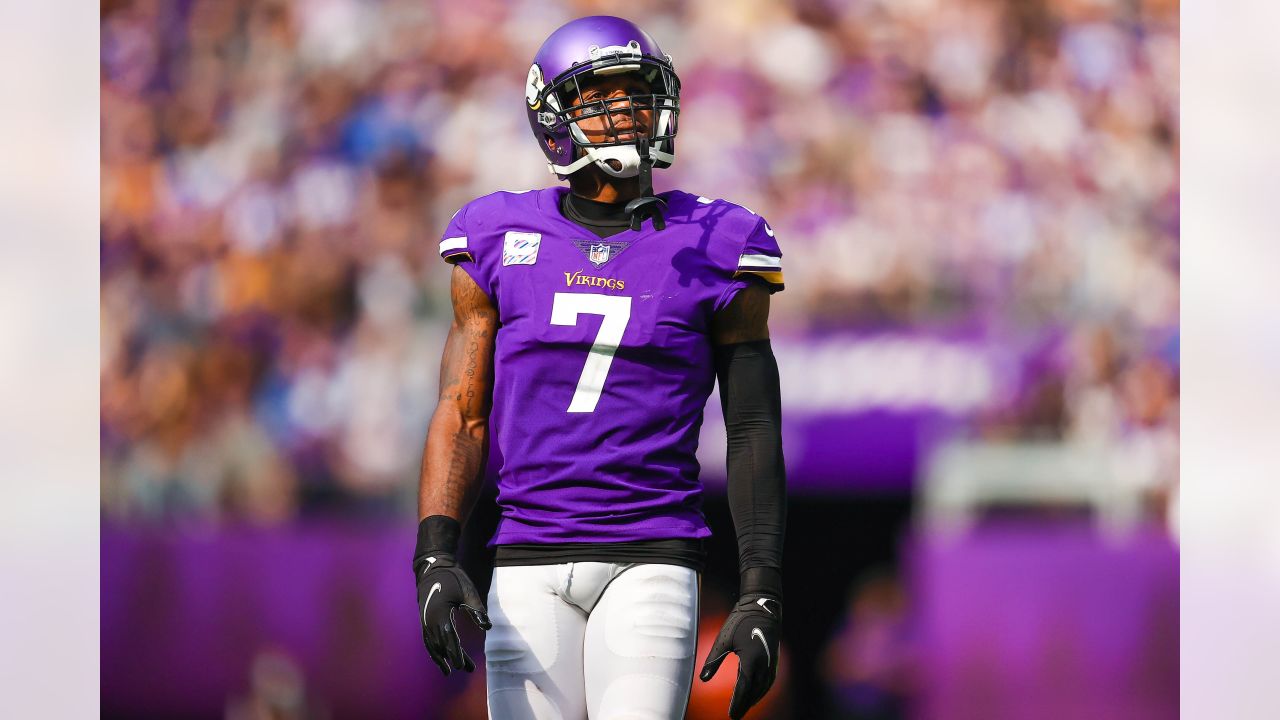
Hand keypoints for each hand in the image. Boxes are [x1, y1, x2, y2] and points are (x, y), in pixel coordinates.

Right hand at [415, 552, 491, 675]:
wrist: (433, 568)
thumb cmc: (453, 578)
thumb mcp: (468, 591)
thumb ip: (477, 609)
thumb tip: (487, 626)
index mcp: (440, 613)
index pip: (448, 638)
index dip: (455, 653)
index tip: (462, 666)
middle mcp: (429, 620)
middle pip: (441, 645)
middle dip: (453, 658)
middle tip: (467, 669)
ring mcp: (424, 620)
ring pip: (432, 645)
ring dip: (442, 658)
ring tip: (450, 671)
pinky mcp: (424, 620)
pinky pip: (427, 640)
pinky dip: (433, 651)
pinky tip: (441, 658)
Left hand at [699, 594, 780, 718]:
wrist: (763, 606)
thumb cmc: (741, 621)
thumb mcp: (723, 640)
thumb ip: (713, 661)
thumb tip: (702, 679)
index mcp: (751, 661)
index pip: (743, 689)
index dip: (737, 703)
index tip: (731, 715)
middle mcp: (764, 664)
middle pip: (754, 692)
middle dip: (745, 705)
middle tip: (735, 716)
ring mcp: (771, 662)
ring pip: (763, 687)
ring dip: (754, 699)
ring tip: (744, 707)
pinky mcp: (773, 658)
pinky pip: (768, 680)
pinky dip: (762, 690)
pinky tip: (755, 691)